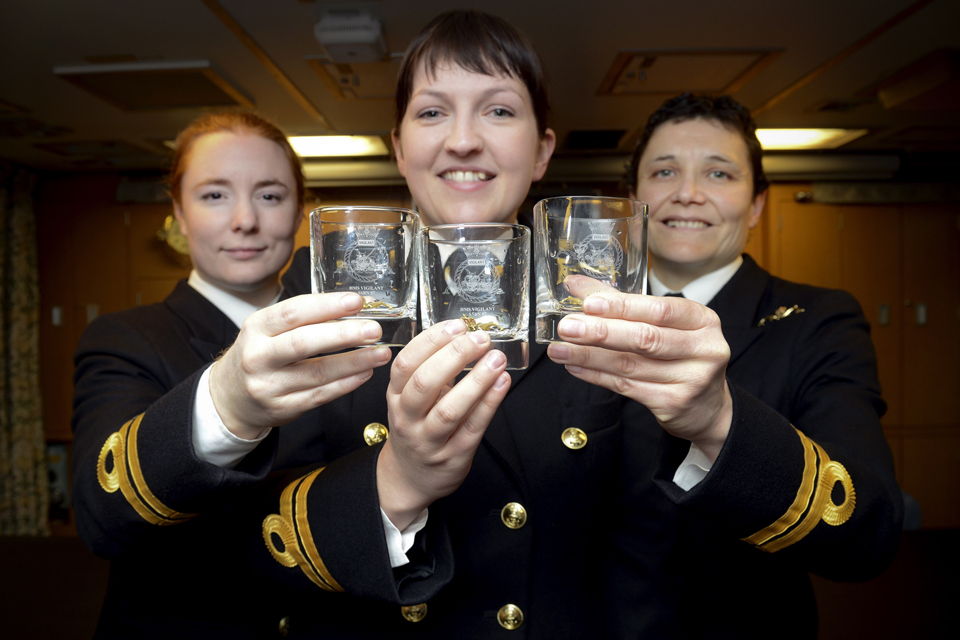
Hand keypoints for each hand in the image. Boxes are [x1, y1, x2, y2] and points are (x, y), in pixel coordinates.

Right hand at [209, 292, 391, 438]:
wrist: (230, 396)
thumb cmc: (260, 353)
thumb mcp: (267, 329)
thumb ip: (303, 318)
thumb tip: (353, 306)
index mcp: (256, 328)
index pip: (292, 312)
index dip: (327, 306)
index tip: (357, 301)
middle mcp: (258, 357)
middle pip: (303, 343)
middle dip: (343, 335)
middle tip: (374, 329)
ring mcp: (269, 386)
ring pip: (317, 372)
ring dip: (354, 362)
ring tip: (380, 353)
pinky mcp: (282, 408)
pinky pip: (320, 396)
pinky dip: (346, 384)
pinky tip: (365, 373)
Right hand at [377, 319, 510, 529]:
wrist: (410, 478)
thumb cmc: (416, 428)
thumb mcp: (410, 398)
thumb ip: (431, 370)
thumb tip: (464, 335)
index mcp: (396, 397)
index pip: (406, 364)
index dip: (431, 341)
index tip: (456, 326)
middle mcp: (408, 419)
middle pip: (425, 383)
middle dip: (454, 356)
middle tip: (480, 339)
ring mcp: (429, 441)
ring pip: (450, 409)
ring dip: (477, 380)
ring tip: (497, 358)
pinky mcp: (453, 457)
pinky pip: (473, 428)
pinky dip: (489, 403)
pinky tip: (503, 382)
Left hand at [546, 276, 731, 460]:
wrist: (708, 407)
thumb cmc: (681, 356)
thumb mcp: (664, 325)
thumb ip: (622, 304)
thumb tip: (576, 285)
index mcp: (702, 320)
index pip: (659, 310)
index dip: (622, 307)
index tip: (589, 304)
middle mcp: (703, 349)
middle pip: (645, 338)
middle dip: (600, 332)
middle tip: (567, 327)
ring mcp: (691, 380)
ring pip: (630, 365)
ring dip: (589, 356)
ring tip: (560, 349)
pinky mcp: (673, 404)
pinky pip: (626, 387)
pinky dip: (596, 375)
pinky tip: (575, 367)